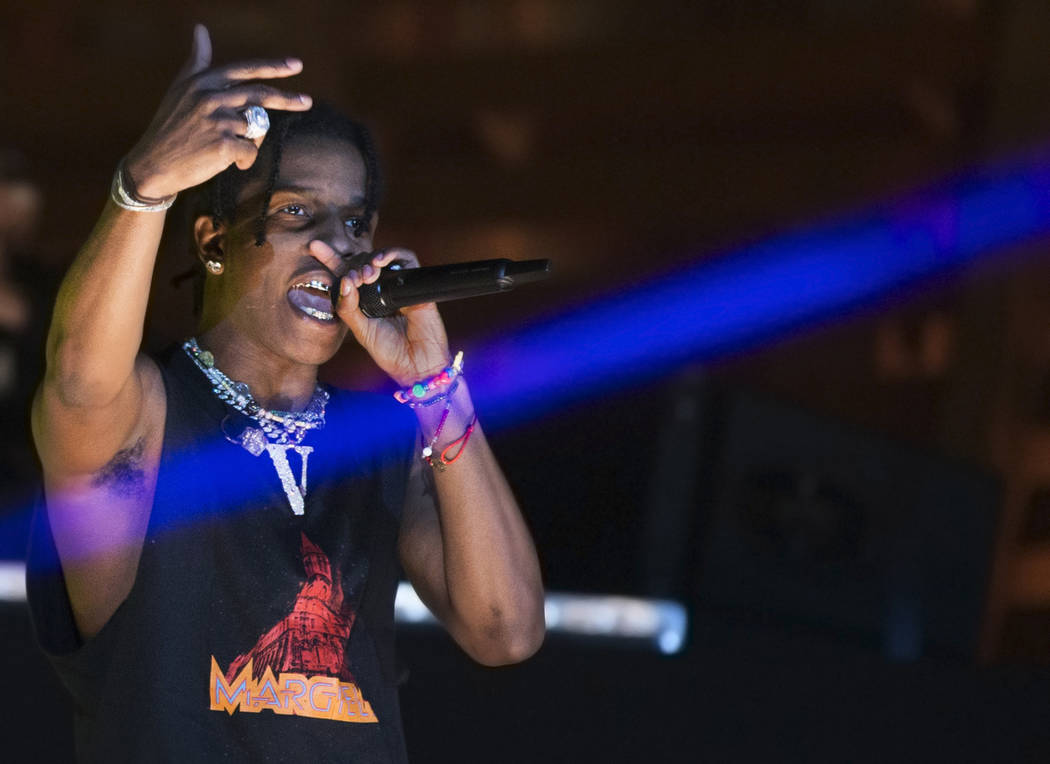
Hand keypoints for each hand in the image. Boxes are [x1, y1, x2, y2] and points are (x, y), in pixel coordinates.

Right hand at [123, 24, 311, 200]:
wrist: (153, 163)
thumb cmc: (170, 126)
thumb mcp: (180, 88)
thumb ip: (197, 60)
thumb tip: (200, 28)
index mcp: (204, 81)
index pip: (245, 70)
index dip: (273, 67)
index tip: (297, 65)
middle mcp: (211, 97)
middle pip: (260, 95)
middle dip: (288, 99)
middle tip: (307, 102)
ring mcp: (217, 121)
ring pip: (255, 129)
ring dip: (248, 142)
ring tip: (224, 148)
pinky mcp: (223, 145)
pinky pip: (250, 152)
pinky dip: (244, 162)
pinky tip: (225, 162)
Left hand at [312, 242, 452, 386]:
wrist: (417, 365)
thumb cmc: (390, 353)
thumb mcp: (361, 331)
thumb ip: (348, 308)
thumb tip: (345, 282)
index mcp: (364, 301)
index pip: (346, 275)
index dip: (331, 259)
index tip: (315, 247)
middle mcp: (380, 290)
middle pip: (363, 262)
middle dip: (354, 264)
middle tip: (353, 279)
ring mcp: (398, 286)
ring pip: (383, 257)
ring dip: (371, 259)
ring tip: (367, 274)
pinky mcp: (415, 285)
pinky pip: (407, 259)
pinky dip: (393, 254)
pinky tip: (381, 262)